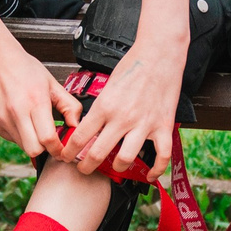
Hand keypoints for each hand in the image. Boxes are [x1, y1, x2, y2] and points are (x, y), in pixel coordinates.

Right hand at [0, 29, 82, 158]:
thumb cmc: (25, 69)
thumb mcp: (52, 83)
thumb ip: (69, 106)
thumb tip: (77, 126)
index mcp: (35, 101)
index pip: (48, 139)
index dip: (58, 149)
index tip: (63, 149)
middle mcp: (16, 112)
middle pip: (34, 150)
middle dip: (45, 149)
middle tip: (50, 140)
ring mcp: (2, 119)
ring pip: (22, 146)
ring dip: (32, 141)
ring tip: (34, 124)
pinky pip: (11, 138)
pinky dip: (19, 135)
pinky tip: (21, 119)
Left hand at [65, 28, 186, 177]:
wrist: (160, 54)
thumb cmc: (133, 65)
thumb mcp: (108, 85)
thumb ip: (101, 107)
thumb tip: (91, 126)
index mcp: (105, 106)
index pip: (80, 137)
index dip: (69, 152)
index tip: (66, 157)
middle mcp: (122, 118)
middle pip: (98, 153)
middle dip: (87, 166)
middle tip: (84, 168)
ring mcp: (144, 124)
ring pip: (125, 159)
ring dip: (117, 167)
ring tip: (114, 167)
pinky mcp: (163, 126)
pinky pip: (161, 156)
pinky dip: (156, 170)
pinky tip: (150, 176)